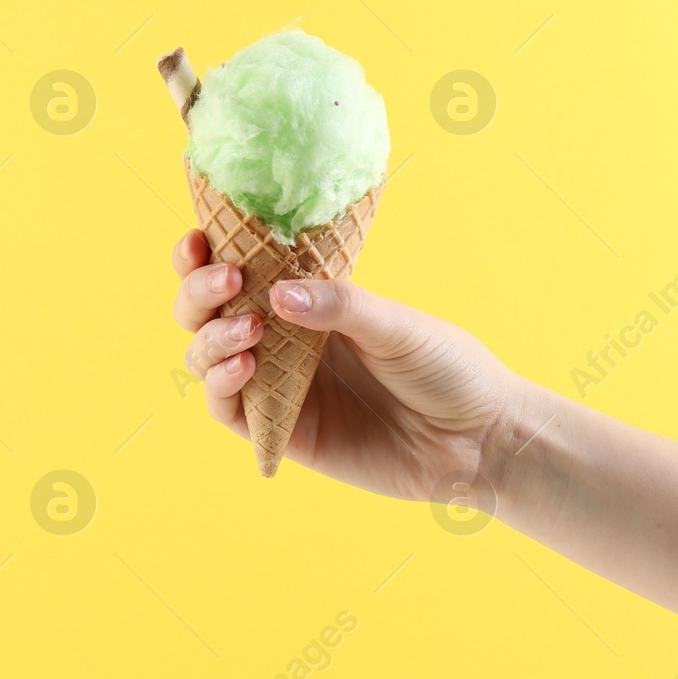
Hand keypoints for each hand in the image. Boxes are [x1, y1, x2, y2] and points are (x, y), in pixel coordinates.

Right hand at [171, 229, 527, 503]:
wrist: (478, 440)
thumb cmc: (447, 369)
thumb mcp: (397, 324)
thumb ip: (340, 307)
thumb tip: (275, 292)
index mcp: (309, 301)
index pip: (240, 270)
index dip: (206, 255)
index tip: (199, 239)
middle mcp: (284, 340)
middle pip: (207, 312)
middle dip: (199, 292)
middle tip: (228, 281)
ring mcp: (280, 387)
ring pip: (207, 358)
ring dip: (210, 339)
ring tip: (248, 331)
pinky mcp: (284, 432)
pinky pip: (229, 411)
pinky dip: (221, 386)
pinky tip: (244, 367)